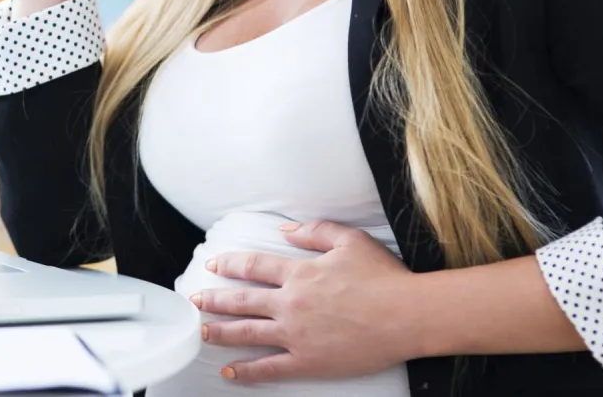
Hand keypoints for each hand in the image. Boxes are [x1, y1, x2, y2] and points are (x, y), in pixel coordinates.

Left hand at [192, 220, 419, 383]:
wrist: (407, 315)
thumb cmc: (384, 277)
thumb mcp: (350, 240)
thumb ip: (315, 232)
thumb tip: (285, 230)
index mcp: (299, 273)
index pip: (254, 266)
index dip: (230, 265)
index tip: (213, 265)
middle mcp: (291, 303)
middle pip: (242, 300)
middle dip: (214, 300)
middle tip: (195, 300)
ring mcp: (296, 334)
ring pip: (247, 333)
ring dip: (220, 332)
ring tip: (201, 331)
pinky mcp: (308, 361)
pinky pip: (270, 367)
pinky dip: (247, 371)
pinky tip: (229, 372)